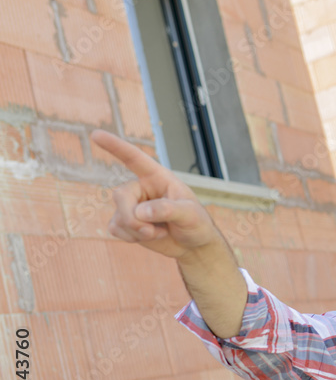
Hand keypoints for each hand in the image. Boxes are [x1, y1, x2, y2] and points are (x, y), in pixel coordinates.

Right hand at [91, 130, 220, 259]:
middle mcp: (141, 188)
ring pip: (118, 216)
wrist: (193, 244)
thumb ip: (168, 209)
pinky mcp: (125, 223)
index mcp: (158, 177)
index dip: (115, 146)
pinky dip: (131, 238)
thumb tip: (141, 211)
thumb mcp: (190, 214)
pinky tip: (149, 237)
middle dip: (132, 217)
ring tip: (160, 232)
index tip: (96, 134)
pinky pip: (114, 229)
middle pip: (120, 195)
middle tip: (151, 231)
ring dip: (137, 231)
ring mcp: (131, 206)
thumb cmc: (196, 223)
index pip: (134, 159)